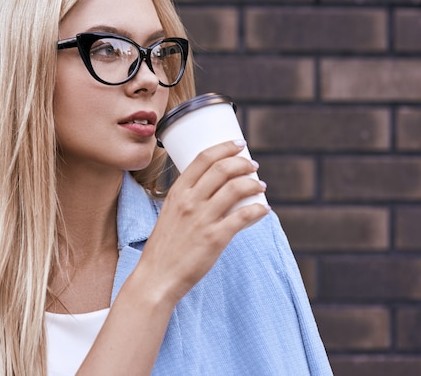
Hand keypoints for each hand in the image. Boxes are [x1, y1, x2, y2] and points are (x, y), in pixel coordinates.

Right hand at [136, 139, 269, 305]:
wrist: (157, 277)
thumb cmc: (164, 247)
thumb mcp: (169, 214)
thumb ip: (187, 200)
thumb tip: (213, 191)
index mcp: (176, 193)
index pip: (203, 159)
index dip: (224, 147)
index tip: (239, 144)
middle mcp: (189, 201)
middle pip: (222, 169)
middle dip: (243, 163)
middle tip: (253, 166)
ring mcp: (202, 219)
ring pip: (235, 188)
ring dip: (252, 183)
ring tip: (260, 185)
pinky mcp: (214, 238)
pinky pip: (243, 216)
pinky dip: (258, 209)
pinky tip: (263, 209)